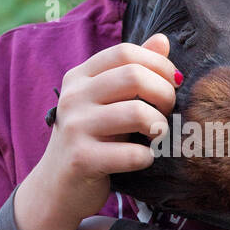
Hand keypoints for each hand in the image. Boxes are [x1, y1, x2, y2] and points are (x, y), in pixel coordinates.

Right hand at [13, 31, 177, 229]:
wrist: (57, 188)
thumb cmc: (92, 140)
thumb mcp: (107, 102)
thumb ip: (133, 70)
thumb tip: (163, 40)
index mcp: (80, 77)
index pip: (126, 52)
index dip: (159, 65)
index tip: (172, 84)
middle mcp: (73, 97)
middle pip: (134, 76)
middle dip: (164, 94)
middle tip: (167, 113)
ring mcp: (75, 128)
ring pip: (137, 113)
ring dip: (159, 126)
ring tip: (158, 136)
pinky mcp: (81, 159)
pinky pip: (133, 154)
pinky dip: (148, 157)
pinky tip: (144, 158)